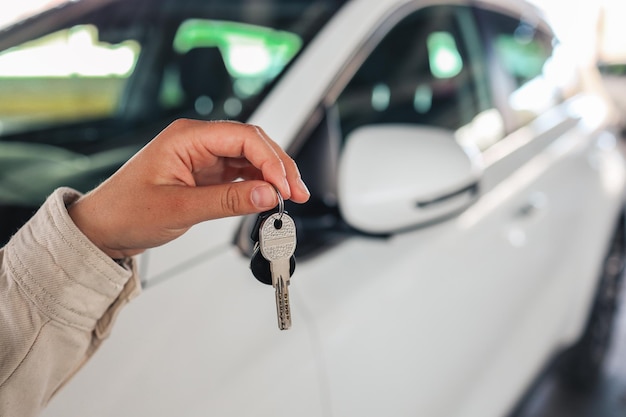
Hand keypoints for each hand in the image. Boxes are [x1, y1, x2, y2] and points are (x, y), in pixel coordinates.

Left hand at [68, 119, 309, 257]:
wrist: (102, 228)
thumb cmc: (125, 211)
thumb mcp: (179, 208)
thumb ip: (227, 201)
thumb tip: (268, 195)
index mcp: (186, 137)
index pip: (243, 137)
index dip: (271, 160)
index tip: (285, 187)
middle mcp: (197, 142)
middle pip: (252, 143)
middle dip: (279, 166)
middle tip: (297, 193)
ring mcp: (202, 157)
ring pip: (250, 158)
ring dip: (273, 176)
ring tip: (291, 198)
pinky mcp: (205, 174)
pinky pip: (240, 173)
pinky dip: (258, 185)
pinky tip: (270, 197)